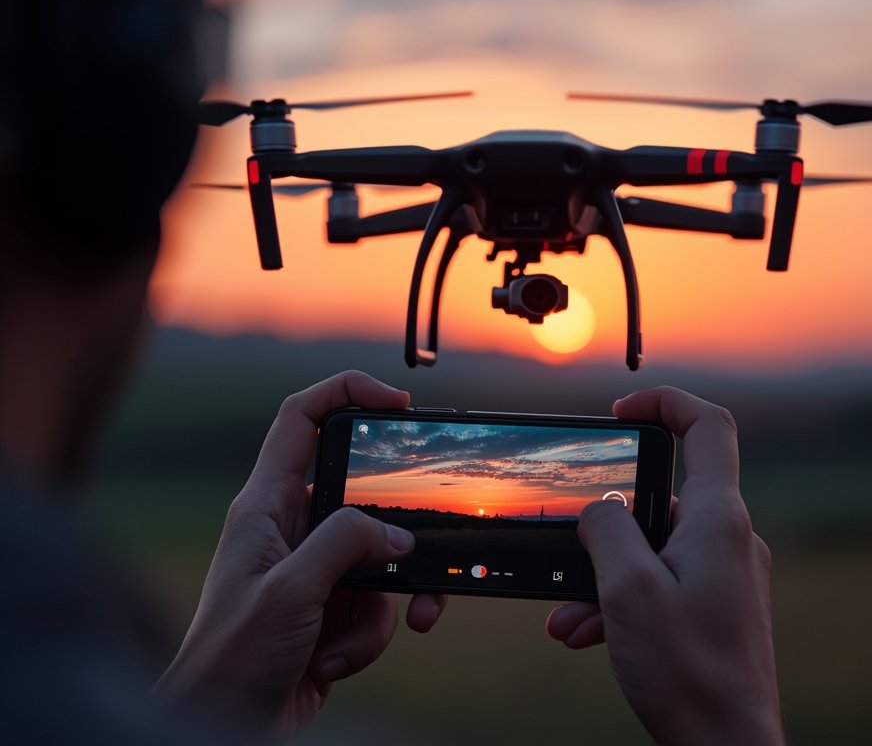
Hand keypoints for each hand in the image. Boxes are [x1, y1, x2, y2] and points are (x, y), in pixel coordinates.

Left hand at [155, 371, 445, 741]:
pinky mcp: (332, 609)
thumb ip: (345, 545)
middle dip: (391, 530)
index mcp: (265, 506)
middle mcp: (291, 529)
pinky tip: (331, 663)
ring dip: (379, 606)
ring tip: (345, 640)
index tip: (397, 401)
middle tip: (413, 544)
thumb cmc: (232, 657)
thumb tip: (395, 532)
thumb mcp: (291, 591)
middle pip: (361, 496)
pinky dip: (367, 637)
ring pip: (380, 557)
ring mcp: (314, 570)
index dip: (346, 393)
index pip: (301, 419)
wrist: (223, 724)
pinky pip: (377, 604)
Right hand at [546, 386, 783, 745]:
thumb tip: (600, 505)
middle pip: (661, 497)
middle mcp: (728, 540)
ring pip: (652, 548)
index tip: (621, 412)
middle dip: (605, 526)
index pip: (709, 427)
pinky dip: (622, 600)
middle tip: (569, 556)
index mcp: (718, 520)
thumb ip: (607, 529)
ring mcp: (725, 575)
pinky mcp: (716, 606)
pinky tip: (587, 634)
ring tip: (569, 616)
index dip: (666, 403)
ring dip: (604, 576)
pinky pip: (662, 582)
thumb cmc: (688, 672)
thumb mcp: (628, 590)